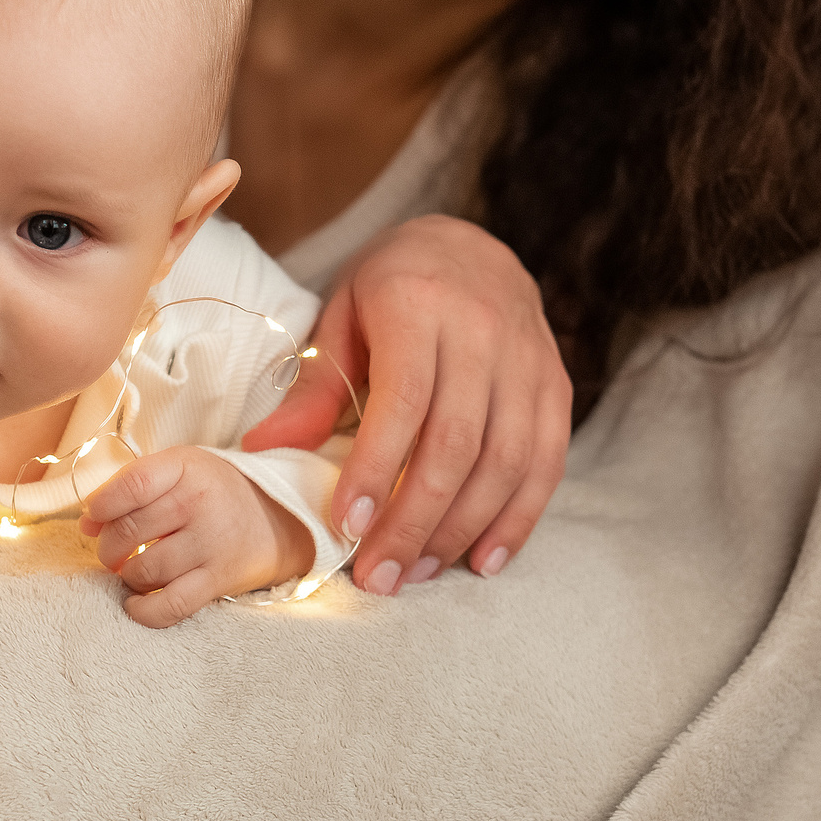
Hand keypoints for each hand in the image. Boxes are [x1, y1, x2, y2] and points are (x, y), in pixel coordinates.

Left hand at [81, 448, 313, 627]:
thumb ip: (128, 489)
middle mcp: (200, 503)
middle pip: (128, 531)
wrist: (275, 519)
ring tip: (133, 569)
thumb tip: (85, 525)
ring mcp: (211, 544)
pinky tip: (135, 603)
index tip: (95, 518)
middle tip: (113, 551)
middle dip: (108, 547)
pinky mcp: (218, 580)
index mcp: (186, 468)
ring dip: (127, 576)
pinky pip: (169, 606)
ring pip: (143, 570)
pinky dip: (143, 610)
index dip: (101, 507)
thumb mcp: (176, 472)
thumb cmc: (211, 492)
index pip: (129, 486)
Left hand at [240, 215, 568, 593]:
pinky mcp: (555, 385)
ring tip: (416, 572)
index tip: (346, 527)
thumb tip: (264, 450)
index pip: (404, 402)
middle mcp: (483, 332)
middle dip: (414, 521)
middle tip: (377, 576)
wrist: (471, 244)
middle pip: (456, 444)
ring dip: (461, 529)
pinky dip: (518, 518)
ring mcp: (528, 360)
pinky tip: (483, 559)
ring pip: (504, 461)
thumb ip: (314, 387)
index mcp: (419, 306)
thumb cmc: (391, 285)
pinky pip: (546, 462)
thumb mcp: (341, 317)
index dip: (375, 471)